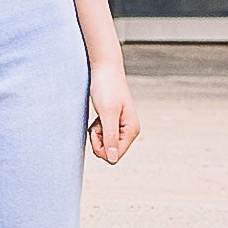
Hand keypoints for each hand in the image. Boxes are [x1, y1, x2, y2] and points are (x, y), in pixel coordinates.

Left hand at [84, 38, 142, 163]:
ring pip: (105, 144)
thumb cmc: (106, 87)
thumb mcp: (107, 113)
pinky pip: (102, 135)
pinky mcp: (113, 121)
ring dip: (96, 134)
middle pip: (110, 152)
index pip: (115, 156)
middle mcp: (129, 130)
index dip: (101, 148)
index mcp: (132, 130)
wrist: (104, 68)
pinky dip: (96, 129)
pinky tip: (97, 116)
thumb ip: (110, 136)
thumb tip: (113, 159)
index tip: (95, 131)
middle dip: (98, 141)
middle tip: (96, 123)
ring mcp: (121, 126)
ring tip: (98, 117)